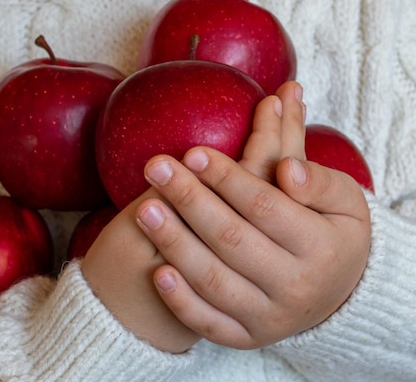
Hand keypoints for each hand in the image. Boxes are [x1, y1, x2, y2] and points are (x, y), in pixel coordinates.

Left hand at [135, 82, 371, 349]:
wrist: (339, 294)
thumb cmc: (331, 233)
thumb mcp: (346, 201)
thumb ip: (320, 182)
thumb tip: (286, 169)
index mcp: (322, 247)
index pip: (264, 206)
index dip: (226, 178)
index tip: (192, 152)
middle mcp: (295, 287)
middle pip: (231, 239)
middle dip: (189, 200)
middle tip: (155, 168)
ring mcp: (268, 318)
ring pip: (213, 281)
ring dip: (175, 244)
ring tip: (145, 210)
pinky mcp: (245, 337)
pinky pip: (208, 324)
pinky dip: (181, 301)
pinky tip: (158, 272)